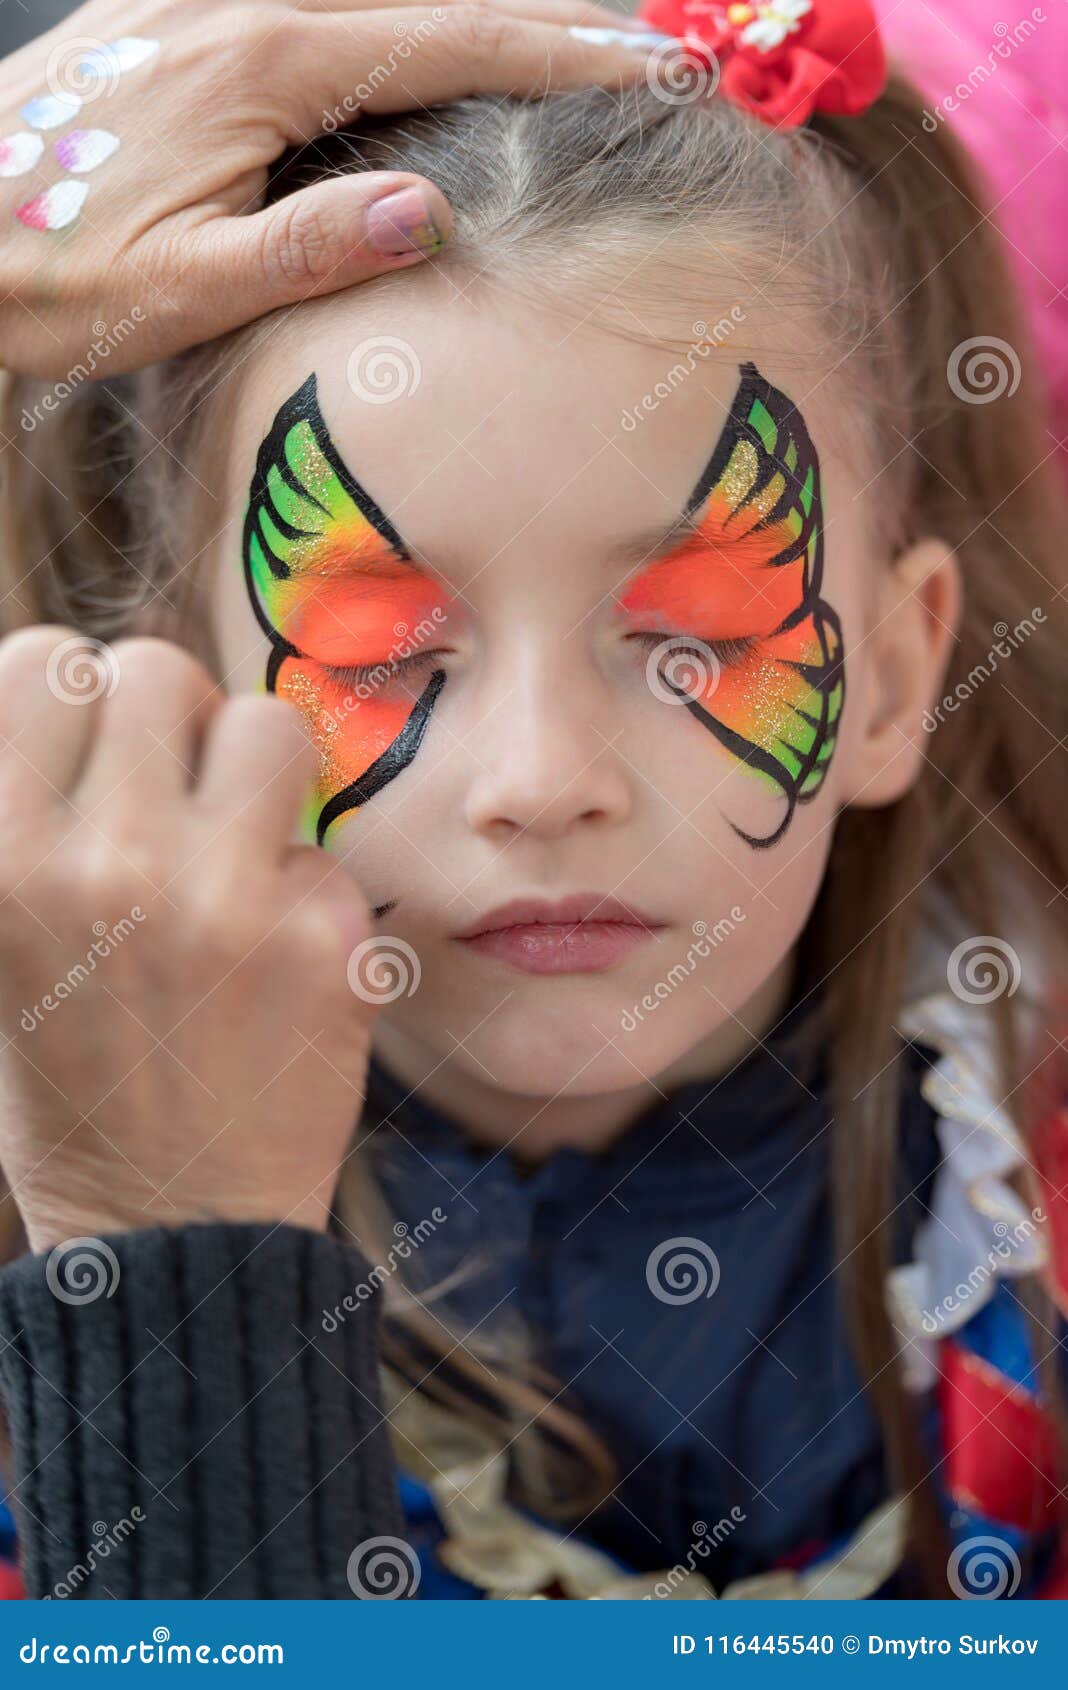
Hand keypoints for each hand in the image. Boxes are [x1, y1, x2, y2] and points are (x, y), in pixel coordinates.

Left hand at [0, 0, 663, 378]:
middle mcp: (233, 5)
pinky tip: (418, 36)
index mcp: (257, 63)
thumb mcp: (181, 288)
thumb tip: (429, 212)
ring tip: (562, 33)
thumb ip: (306, 246)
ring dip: (475, 7)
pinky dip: (395, 13)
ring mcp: (197, 0)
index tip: (652, 65)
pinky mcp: (171, 19)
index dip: (560, 52)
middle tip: (647, 44)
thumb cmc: (49, 277)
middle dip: (546, 15)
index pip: (447, 39)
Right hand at [0, 626, 381, 1252]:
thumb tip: (72, 686)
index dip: (75, 700)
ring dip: (252, 774)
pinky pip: (322, 842)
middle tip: (173, 799)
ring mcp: (227, 900)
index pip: (45, 662)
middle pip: (159, 668)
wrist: (173, 1229)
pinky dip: (302, 886)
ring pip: (268, 724)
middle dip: (168, 724)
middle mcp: (109, 867)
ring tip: (235, 848)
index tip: (95, 753)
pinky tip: (275, 957)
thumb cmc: (70, 1079)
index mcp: (1, 861)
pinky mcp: (326, 939)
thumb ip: (29, 818)